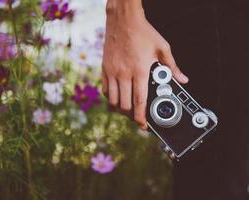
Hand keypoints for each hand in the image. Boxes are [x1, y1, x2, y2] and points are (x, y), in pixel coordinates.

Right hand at [101, 6, 188, 129]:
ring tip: (128, 109)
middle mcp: (124, 73)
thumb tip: (182, 80)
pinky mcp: (104, 69)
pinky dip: (111, 98)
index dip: (141, 117)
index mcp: (139, 70)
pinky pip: (105, 90)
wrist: (123, 20)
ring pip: (113, 101)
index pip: (139, 101)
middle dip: (131, 116)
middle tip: (137, 116)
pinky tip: (118, 97)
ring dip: (120, 109)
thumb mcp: (162, 48)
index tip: (143, 125)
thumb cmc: (143, 33)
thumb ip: (172, 66)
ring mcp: (112, 72)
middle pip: (124, 105)